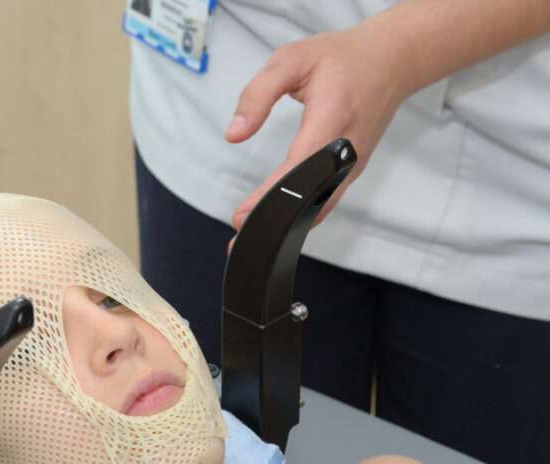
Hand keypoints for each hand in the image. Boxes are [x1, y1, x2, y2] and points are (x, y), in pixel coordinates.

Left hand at [225, 24, 411, 235]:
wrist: (393, 58)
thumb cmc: (343, 58)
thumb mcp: (291, 59)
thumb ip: (257, 94)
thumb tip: (234, 133)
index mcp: (334, 117)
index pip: (298, 167)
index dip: (271, 196)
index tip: (244, 216)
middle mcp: (348, 149)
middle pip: (311, 197)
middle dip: (274, 222)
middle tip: (240, 241)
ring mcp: (353, 164)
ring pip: (320, 205)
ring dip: (287, 225)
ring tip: (252, 239)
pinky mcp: (351, 170)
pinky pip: (326, 198)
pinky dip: (302, 214)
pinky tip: (277, 223)